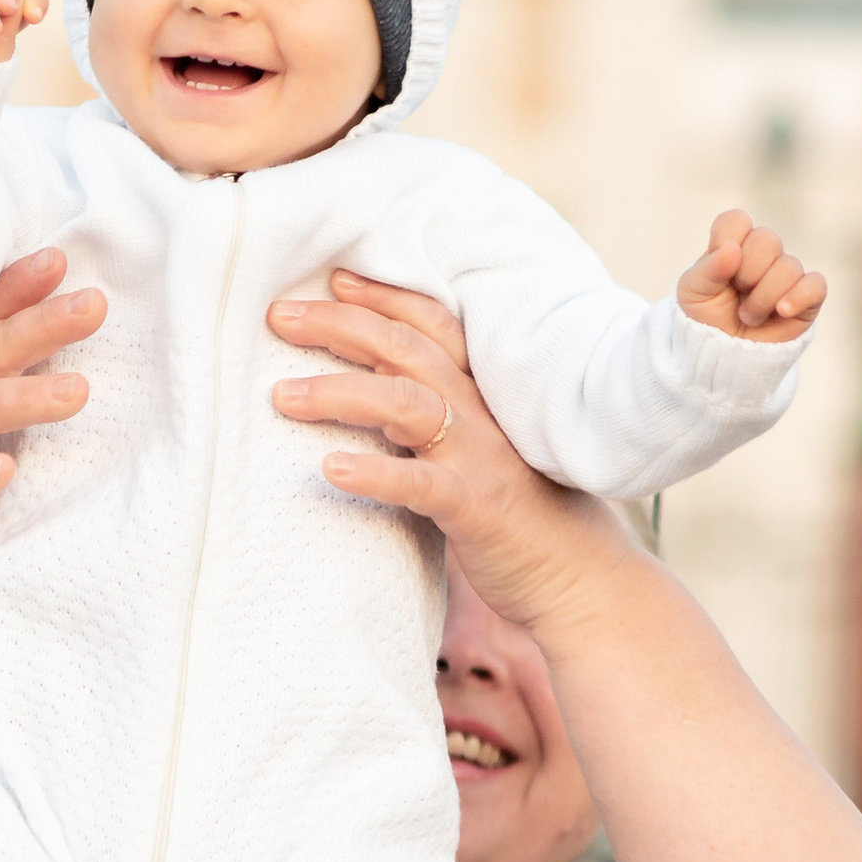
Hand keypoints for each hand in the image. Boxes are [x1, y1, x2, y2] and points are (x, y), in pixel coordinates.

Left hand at [268, 271, 618, 636]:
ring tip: (282, 394)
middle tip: (279, 315)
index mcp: (482, 397)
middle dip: (341, 324)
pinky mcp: (475, 509)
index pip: (432, 328)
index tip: (333, 279)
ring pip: (404, 403)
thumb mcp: (480, 457)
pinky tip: (330, 470)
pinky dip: (374, 474)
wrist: (582, 582)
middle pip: (405, 349)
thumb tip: (375, 409)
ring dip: (340, 391)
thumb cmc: (524, 521)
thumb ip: (437, 427)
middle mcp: (481, 415)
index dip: (383, 298)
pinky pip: (419, 485)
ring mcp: (479, 459)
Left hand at [677, 209, 823, 344]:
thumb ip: (708, 268)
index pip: (736, 221)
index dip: (728, 239)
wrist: (723, 356)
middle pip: (766, 239)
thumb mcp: (693, 293)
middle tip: (737, 295)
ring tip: (748, 316)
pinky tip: (781, 311)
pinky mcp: (807, 298)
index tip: (720, 266)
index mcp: (733, 246)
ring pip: (788, 267)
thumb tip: (731, 249)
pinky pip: (815, 285)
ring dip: (763, 297)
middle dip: (747, 272)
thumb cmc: (706, 319)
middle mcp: (762, 256)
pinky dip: (798, 297)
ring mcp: (786, 275)